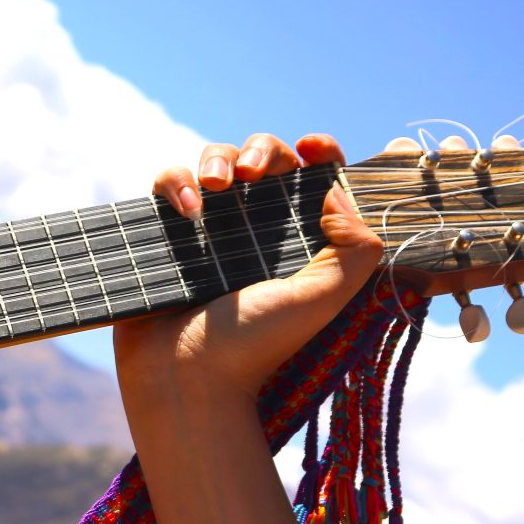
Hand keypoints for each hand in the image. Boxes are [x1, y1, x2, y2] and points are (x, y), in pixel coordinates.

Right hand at [112, 132, 382, 417]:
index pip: (317, 180)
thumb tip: (338, 193)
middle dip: (264, 150)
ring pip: (215, 160)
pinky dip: (177, 183)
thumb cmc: (257, 345)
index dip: (320, 153)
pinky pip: (170, 182)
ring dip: (218, 157)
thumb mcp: (323, 299)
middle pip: (266, 158)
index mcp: (301, 242)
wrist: (185, 375)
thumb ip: (356, 249)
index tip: (313, 148)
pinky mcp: (167, 230)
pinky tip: (187, 210)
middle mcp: (257, 230)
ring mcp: (209, 227)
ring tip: (217, 185)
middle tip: (256, 172)